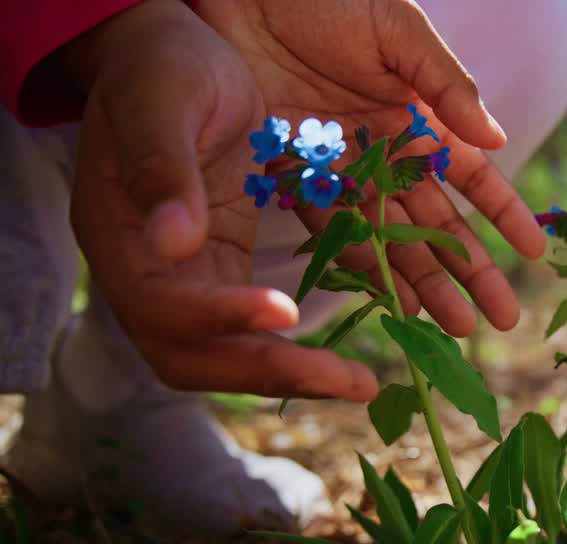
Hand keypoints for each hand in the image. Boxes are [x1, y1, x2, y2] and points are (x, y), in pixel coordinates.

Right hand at [66, 0, 376, 400]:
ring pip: (230, 351)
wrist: (174, 51)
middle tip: (351, 382)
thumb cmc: (161, 66)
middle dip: (271, 373)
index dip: (221, 316)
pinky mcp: (225, 265)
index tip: (286, 311)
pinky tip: (357, 346)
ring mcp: (187, 275)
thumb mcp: (161, 102)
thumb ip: (163, 169)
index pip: (162, 304)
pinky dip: (303, 343)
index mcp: (119, 237)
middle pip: (194, 354)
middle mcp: (148, 272)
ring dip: (295, 373)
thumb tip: (175, 243)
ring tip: (362, 384)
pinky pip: (260, 321)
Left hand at [193, 0, 546, 335]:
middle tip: (502, 319)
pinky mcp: (291, 174)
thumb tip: (497, 140)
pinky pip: (331, 228)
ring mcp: (341, 168)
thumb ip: (445, 82)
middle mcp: (385, 150)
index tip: (535, 251)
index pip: (472, 175)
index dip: (504, 213)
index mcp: (418, 114)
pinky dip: (359, 266)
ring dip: (423, 283)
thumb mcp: (396, 28)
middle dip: (472, 271)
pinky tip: (388, 301)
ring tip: (454, 329)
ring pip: (391, 237)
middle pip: (437, 221)